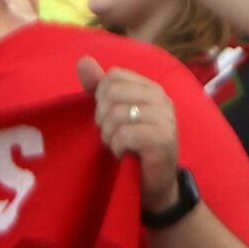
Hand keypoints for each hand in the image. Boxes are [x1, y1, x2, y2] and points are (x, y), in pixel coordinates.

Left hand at [80, 58, 185, 214]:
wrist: (154, 186)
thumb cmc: (133, 149)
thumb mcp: (113, 115)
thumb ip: (99, 88)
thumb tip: (83, 60)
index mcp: (150, 88)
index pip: (113, 76)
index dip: (100, 98)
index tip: (106, 118)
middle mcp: (161, 99)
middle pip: (112, 92)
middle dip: (102, 117)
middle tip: (110, 134)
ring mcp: (165, 118)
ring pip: (117, 114)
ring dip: (109, 135)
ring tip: (117, 146)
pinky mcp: (163, 139)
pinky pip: (125, 135)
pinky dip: (117, 148)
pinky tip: (123, 154)